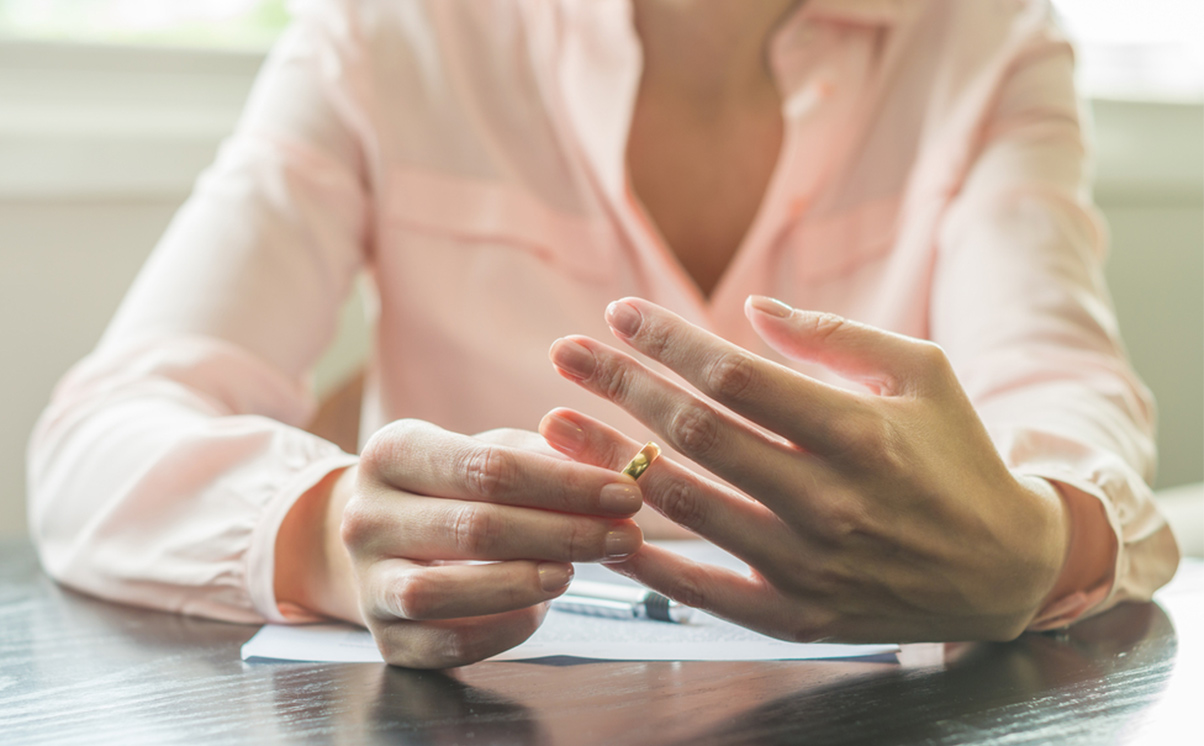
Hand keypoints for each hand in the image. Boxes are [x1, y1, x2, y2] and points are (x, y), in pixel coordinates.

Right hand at [277, 421, 643, 667]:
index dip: (565, 484)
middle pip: (474, 528)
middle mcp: (364, 517)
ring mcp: (368, 581)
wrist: (380, 538)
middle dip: (562, 534)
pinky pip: (446, 645)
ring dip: (521, 584)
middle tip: (624, 537)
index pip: (487, 468)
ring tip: (573, 572)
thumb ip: (545, 459)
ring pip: (441, 593)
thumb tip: (611, 476)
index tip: (625, 494)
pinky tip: (538, 610)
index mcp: (391, 453)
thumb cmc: (451, 488)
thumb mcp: (487, 452)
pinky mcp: (384, 638)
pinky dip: (500, 630)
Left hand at [541, 296, 1070, 642]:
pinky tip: (599, 523)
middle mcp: (830, 501)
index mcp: (859, 432)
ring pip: (685, 507)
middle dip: (619, 386)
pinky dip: (646, 560)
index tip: (618, 313)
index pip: (737, 377)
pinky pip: (703, 591)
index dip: (669, 340)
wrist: (1005, 569)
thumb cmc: (958, 456)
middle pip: (696, 434)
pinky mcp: (797, 617)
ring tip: (554, 423)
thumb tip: (749, 310)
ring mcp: (809, 566)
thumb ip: (835, 337)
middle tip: (563, 354)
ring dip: (609, 461)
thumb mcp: (922, 373)